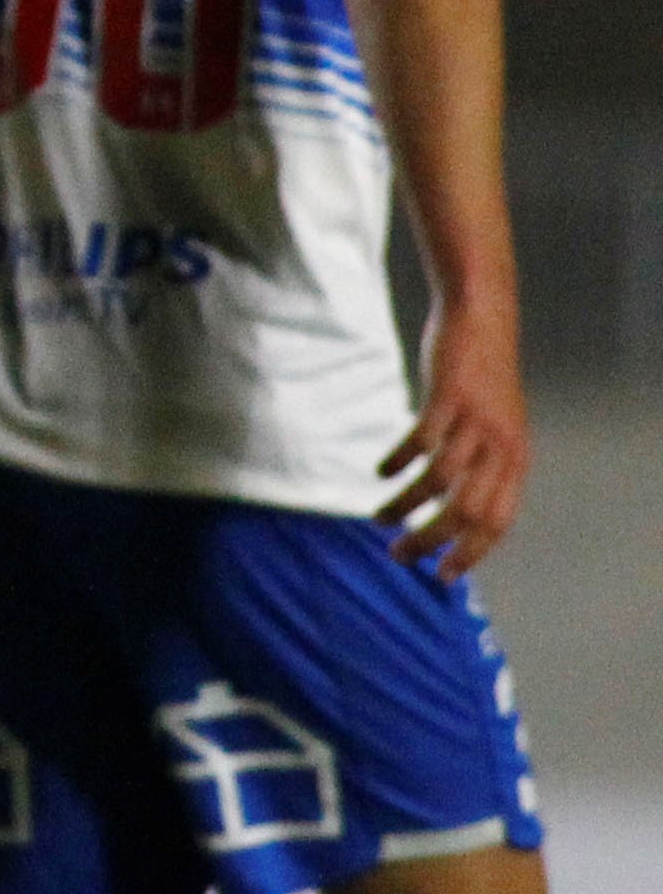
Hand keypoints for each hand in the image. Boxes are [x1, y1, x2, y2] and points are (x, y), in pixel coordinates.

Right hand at [377, 317, 528, 575]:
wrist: (484, 318)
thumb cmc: (485, 378)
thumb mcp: (497, 427)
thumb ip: (484, 465)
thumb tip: (454, 507)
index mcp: (515, 460)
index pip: (496, 522)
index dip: (470, 553)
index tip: (441, 575)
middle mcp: (501, 447)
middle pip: (465, 511)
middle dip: (430, 540)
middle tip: (399, 554)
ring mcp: (475, 422)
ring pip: (438, 481)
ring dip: (406, 506)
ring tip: (379, 519)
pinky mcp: (448, 398)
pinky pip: (420, 442)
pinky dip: (397, 462)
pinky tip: (380, 472)